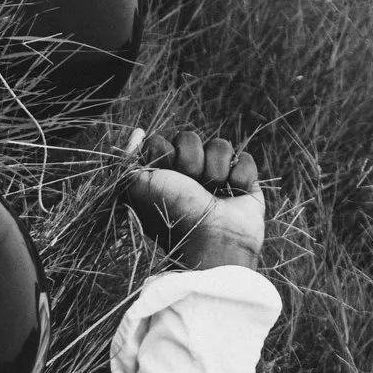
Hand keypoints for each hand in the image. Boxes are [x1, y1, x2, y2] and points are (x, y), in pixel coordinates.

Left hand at [117, 127, 264, 271]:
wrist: (212, 240)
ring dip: (215, 171)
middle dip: (190, 162)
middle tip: (192, 187)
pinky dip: (240, 177)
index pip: (162, 140)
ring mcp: (218, 175)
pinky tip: (234, 194)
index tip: (167, 176)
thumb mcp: (139, 187)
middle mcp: (188, 172)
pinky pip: (244, 159)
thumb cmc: (173, 215)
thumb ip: (128, 160)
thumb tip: (138, 132)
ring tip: (214, 194)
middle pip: (190, 138)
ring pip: (219, 145)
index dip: (165, 155)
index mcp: (162, 173)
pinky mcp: (244, 181)